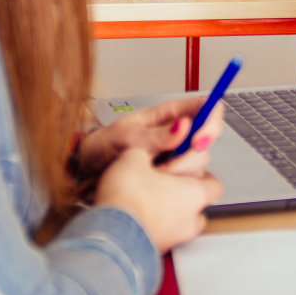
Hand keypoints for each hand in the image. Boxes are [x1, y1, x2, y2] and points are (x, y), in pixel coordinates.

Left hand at [76, 96, 225, 177]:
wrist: (85, 173)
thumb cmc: (102, 146)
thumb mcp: (125, 136)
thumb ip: (155, 135)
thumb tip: (183, 128)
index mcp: (167, 115)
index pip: (203, 108)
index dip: (210, 119)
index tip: (199, 138)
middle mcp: (177, 135)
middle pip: (207, 137)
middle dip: (194, 153)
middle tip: (171, 163)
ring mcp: (176, 156)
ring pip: (199, 162)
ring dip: (182, 171)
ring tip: (156, 174)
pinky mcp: (172, 178)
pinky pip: (189, 181)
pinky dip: (177, 186)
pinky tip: (157, 184)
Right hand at [94, 147, 222, 251]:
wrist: (111, 236)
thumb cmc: (129, 200)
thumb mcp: (133, 158)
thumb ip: (145, 153)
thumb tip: (142, 153)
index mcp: (195, 194)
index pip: (214, 184)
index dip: (202, 174)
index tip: (189, 167)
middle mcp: (190, 220)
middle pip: (199, 207)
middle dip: (185, 195)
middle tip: (167, 183)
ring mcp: (174, 239)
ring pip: (181, 224)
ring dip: (170, 213)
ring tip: (149, 200)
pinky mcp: (156, 250)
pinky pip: (162, 235)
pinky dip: (154, 226)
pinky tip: (136, 216)